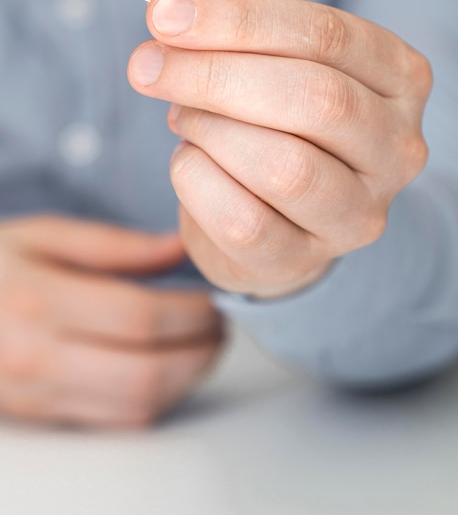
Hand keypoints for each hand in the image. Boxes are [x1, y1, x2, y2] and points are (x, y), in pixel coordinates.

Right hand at [0, 215, 222, 426]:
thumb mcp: (43, 235)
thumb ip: (115, 243)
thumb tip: (179, 247)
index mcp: (39, 300)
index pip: (139, 317)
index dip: (192, 312)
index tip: (214, 299)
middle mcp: (37, 356)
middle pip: (145, 372)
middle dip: (201, 352)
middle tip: (220, 327)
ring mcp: (39, 394)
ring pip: (136, 405)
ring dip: (188, 379)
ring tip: (203, 346)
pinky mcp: (45, 414)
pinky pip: (117, 422)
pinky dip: (159, 398)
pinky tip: (171, 369)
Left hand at [128, 0, 431, 297]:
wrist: (282, 217)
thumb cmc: (274, 126)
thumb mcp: (260, 63)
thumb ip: (220, 23)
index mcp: (398, 79)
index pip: (326, 35)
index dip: (237, 19)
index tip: (165, 15)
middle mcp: (396, 149)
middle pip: (313, 98)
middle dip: (213, 76)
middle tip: (148, 67)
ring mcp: (358, 213)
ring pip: (284, 166)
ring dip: (209, 131)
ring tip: (182, 118)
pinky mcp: (306, 260)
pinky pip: (243, 221)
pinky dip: (196, 182)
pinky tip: (189, 163)